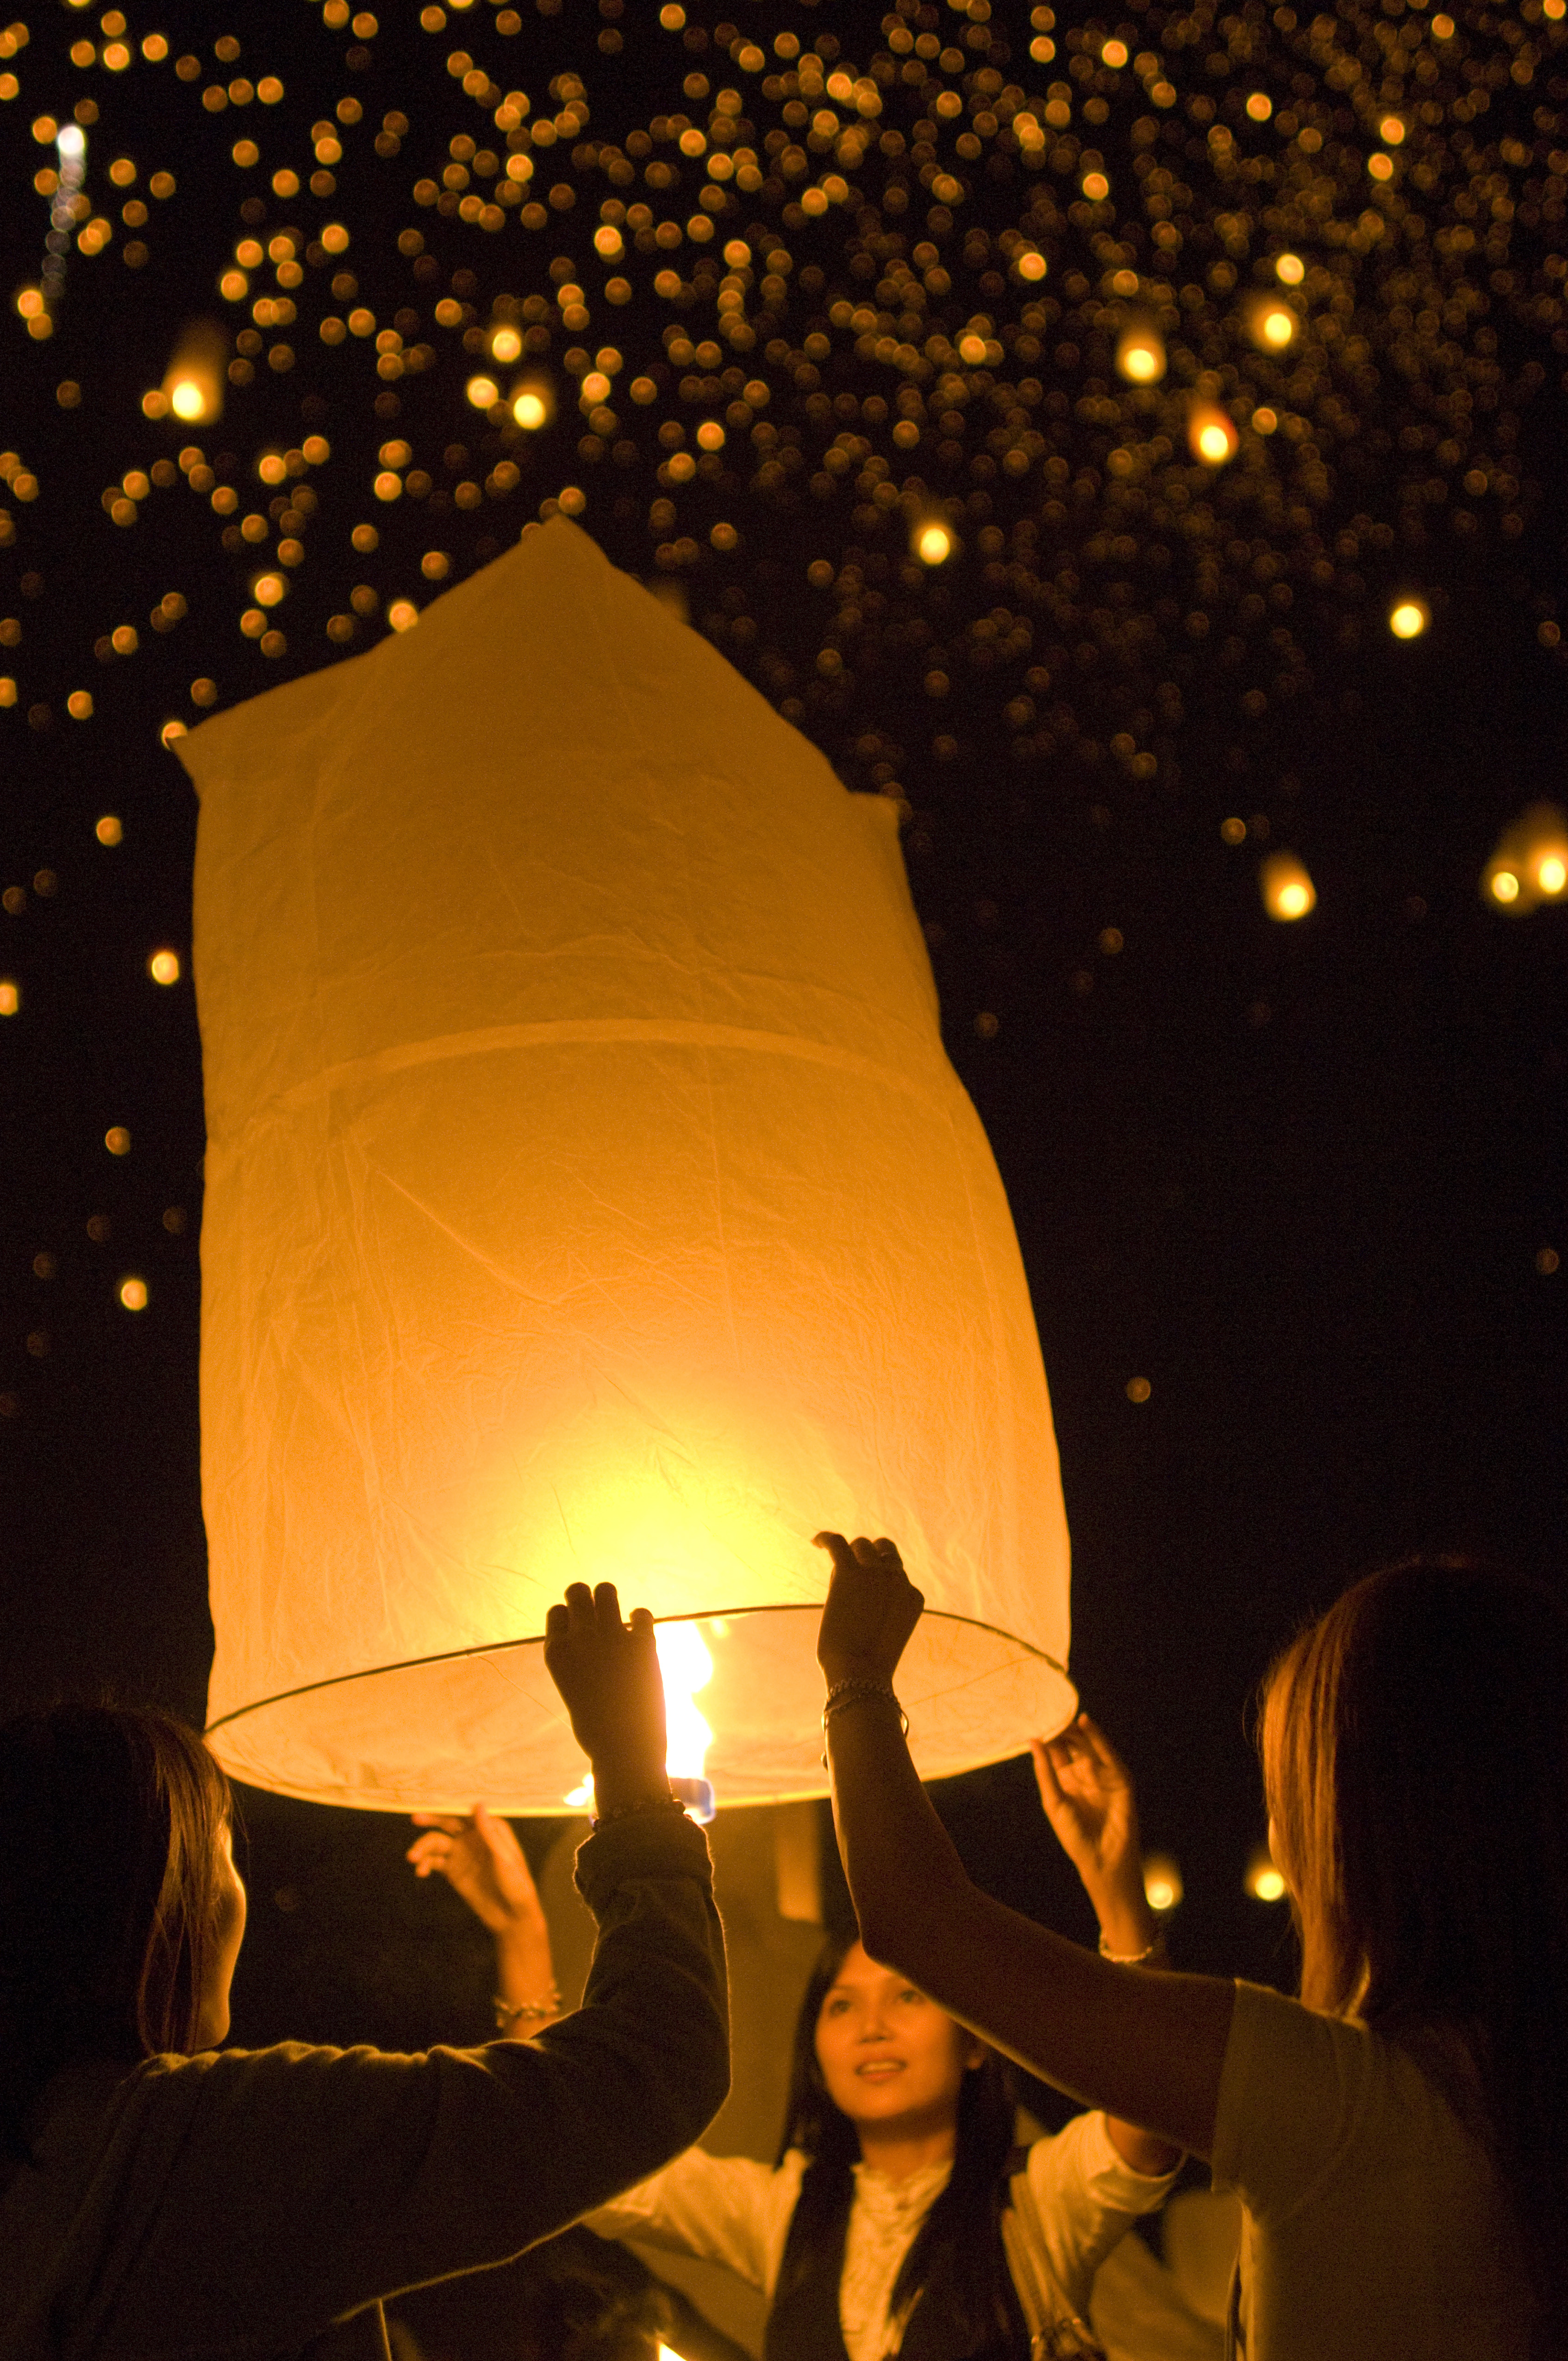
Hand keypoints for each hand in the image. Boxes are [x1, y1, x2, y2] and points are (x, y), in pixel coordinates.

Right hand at [407, 1804, 543, 1935]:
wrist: (511, 1916)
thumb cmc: (516, 1884)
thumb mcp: (504, 1858)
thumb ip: (489, 1833)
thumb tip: (478, 1804)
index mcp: (490, 1829)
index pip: (466, 1811)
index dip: (449, 1804)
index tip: (433, 1800)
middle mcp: (473, 1837)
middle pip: (448, 1823)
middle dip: (431, 1820)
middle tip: (415, 1818)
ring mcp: (462, 1854)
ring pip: (437, 1843)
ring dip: (423, 1847)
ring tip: (412, 1857)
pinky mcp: (454, 1872)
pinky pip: (435, 1862)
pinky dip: (425, 1864)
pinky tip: (421, 1871)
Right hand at [544, 1581, 667, 1813]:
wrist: (626, 1751)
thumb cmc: (597, 1729)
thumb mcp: (574, 1691)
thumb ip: (578, 1661)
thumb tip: (589, 1641)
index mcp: (556, 1653)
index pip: (556, 1611)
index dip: (569, 1617)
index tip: (577, 1630)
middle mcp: (580, 1639)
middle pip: (577, 1591)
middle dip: (585, 1597)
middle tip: (595, 1614)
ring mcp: (611, 1638)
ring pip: (606, 1590)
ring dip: (610, 1600)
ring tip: (617, 1619)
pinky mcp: (643, 1643)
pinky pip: (641, 1612)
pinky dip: (641, 1620)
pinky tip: (641, 1636)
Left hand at [814, 1531, 923, 1686]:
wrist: (859, 1674)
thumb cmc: (865, 1667)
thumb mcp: (886, 1635)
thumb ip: (881, 1610)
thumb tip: (853, 1591)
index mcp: (913, 1596)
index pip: (896, 1571)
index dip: (879, 1575)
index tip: (865, 1585)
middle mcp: (899, 1580)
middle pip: (883, 1551)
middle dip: (868, 1557)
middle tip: (852, 1569)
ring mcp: (876, 1573)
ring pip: (861, 1545)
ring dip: (850, 1553)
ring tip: (835, 1568)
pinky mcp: (849, 1572)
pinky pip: (837, 1543)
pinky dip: (825, 1539)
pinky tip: (815, 1542)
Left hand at [1031, 1714, 1150, 1940]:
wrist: (1104, 1861)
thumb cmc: (1075, 1837)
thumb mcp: (1054, 1802)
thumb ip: (1045, 1771)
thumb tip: (1032, 1740)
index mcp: (1066, 1781)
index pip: (1055, 1750)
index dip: (1046, 1734)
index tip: (1032, 1714)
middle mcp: (1084, 1774)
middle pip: (1071, 1743)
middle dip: (1060, 1726)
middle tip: (1046, 1703)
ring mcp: (1102, 1775)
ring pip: (1088, 1744)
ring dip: (1075, 1727)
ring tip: (1061, 1706)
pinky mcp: (1119, 1779)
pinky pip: (1107, 1753)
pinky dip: (1097, 1737)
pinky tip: (1085, 1722)